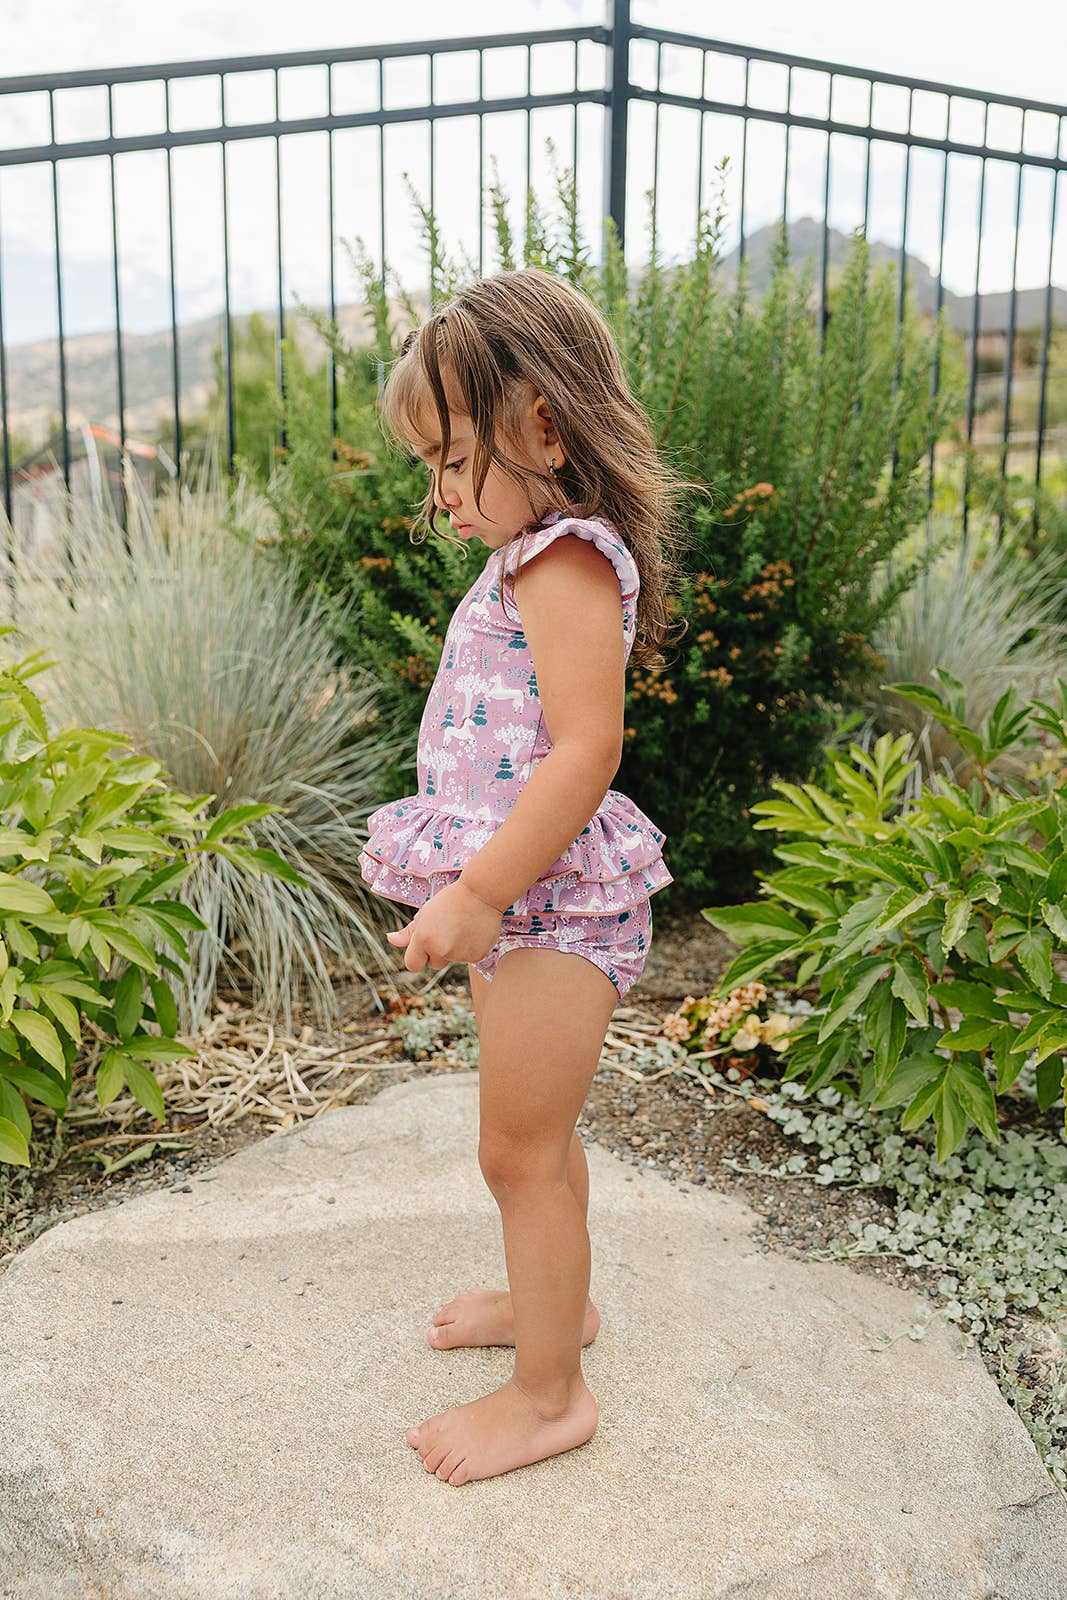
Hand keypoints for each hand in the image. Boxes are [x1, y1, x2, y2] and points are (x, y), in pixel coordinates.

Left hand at [386, 879, 503, 972]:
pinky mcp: (477, 956)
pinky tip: (474, 931)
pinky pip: (468, 958)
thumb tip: (390, 939)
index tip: (423, 948)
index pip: (412, 964)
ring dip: (455, 949)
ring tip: (462, 926)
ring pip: (452, 960)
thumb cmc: (450, 901)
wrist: (481, 893)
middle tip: (447, 929)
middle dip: (438, 952)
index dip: (417, 957)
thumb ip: (408, 932)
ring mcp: (460, 955)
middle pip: (434, 963)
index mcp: (424, 939)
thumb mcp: (425, 913)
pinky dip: (470, 949)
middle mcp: (441, 950)